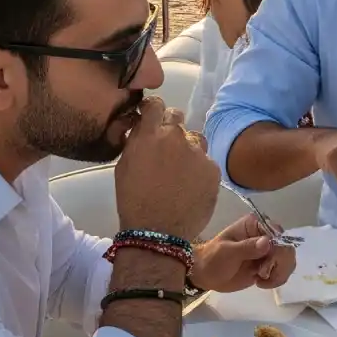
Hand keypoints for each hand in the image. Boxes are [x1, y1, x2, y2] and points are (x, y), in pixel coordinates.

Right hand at [113, 99, 219, 241]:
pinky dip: (200, 169)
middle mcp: (176, 138)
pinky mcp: (213, 169)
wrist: (157, 232)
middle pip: (177, 118)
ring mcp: (197, 152)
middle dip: (171, 128)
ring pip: (195, 139)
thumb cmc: (133, 201)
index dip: (154, 110)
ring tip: (181, 170)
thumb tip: (142, 127)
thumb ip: (136, 141)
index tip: (153, 118)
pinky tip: (191, 185)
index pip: (156, 105)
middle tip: (167, 147)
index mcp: (150, 135)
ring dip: (188, 148)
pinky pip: (206, 161)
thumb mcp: (124, 166)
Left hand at [191, 214, 295, 291]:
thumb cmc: (213, 259)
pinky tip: (261, 282)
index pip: (278, 234)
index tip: (263, 266)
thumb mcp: (228, 252)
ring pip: (288, 260)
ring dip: (278, 273)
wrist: (205, 275)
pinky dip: (276, 279)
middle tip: (260, 274)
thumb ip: (248, 247)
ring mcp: (268, 251)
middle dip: (278, 265)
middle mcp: (265, 235)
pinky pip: (283, 271)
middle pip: (287, 248)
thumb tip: (268, 242)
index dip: (276, 251)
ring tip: (260, 279)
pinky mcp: (268, 265)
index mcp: (256, 225)